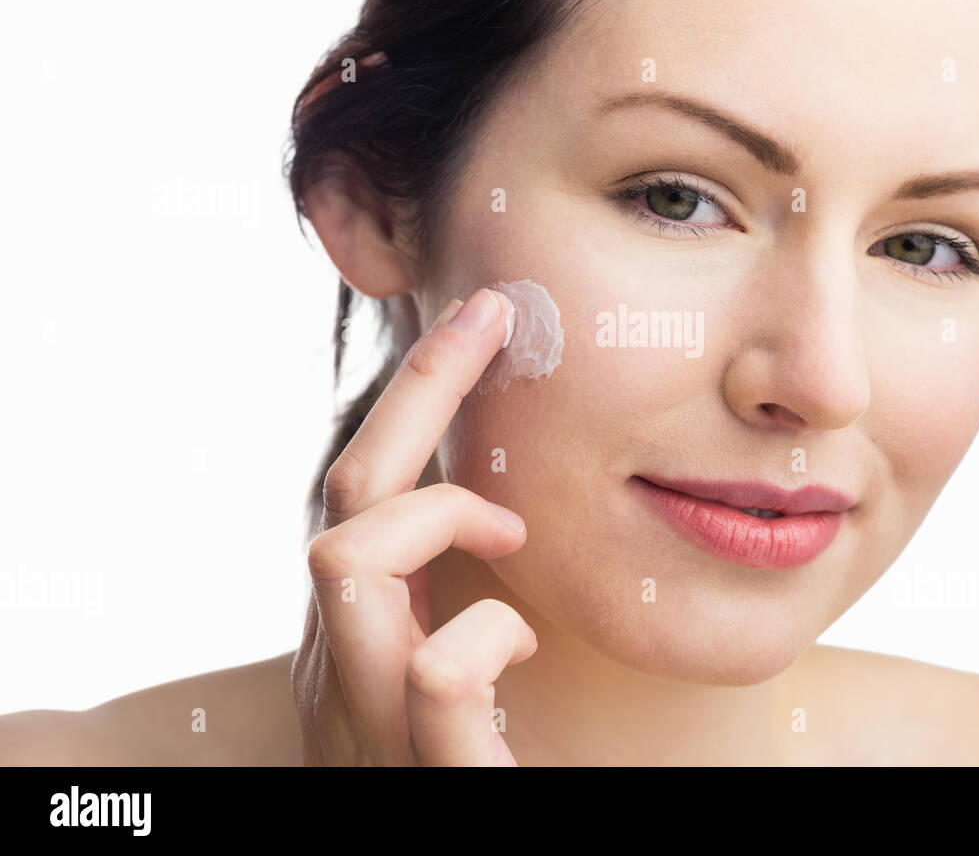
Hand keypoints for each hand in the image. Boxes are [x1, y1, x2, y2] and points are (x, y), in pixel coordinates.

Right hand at [290, 287, 535, 764]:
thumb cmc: (481, 775)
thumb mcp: (460, 679)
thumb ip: (463, 600)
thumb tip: (506, 509)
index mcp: (356, 642)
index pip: (358, 493)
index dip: (409, 396)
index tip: (476, 320)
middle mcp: (341, 674)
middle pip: (344, 498)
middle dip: (416, 393)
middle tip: (489, 322)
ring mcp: (373, 727)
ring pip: (345, 561)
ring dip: (439, 514)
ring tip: (512, 529)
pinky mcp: (434, 774)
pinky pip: (436, 673)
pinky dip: (484, 632)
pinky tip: (520, 640)